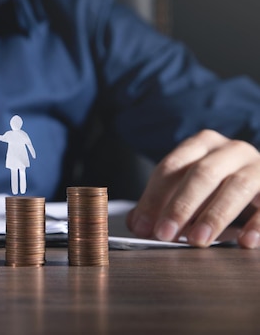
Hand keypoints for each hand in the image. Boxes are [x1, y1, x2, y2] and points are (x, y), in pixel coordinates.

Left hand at [127, 129, 259, 247]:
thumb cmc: (219, 187)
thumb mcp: (189, 189)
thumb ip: (162, 204)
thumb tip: (138, 225)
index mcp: (202, 144)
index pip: (172, 166)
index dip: (154, 197)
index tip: (142, 226)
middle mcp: (231, 149)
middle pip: (202, 173)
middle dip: (181, 206)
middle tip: (164, 235)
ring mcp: (259, 165)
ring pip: (237, 186)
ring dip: (214, 215)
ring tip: (197, 241)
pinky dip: (259, 224)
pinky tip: (246, 242)